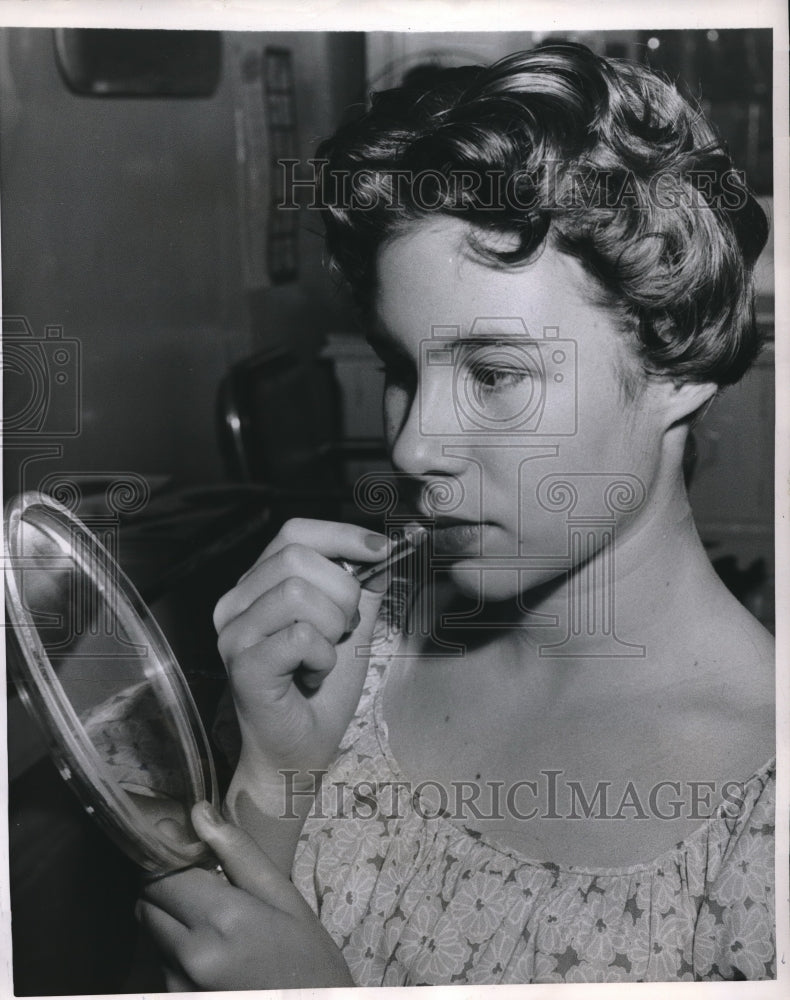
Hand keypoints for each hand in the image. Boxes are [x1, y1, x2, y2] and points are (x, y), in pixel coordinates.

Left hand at [137, 801, 353, 990]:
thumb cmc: (310, 960)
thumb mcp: (287, 900)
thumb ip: (239, 854)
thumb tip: (198, 813)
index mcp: (222, 920)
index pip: (161, 875)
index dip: (171, 859)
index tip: (189, 854)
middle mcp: (191, 956)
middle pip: (147, 905)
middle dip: (167, 890)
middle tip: (204, 889)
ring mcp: (179, 988)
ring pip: (151, 936)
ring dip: (171, 923)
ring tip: (216, 928)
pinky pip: (162, 967)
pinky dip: (178, 954)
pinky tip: (215, 958)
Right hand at [213, 517, 391, 787]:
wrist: (300, 751)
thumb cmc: (320, 691)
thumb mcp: (350, 627)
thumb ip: (363, 586)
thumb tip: (385, 549)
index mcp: (257, 585)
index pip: (294, 532)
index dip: (341, 535)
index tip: (381, 549)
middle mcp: (235, 603)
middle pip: (296, 557)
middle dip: (342, 591)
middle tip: (344, 629)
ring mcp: (234, 634)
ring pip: (297, 593)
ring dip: (331, 628)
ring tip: (324, 655)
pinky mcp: (243, 665)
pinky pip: (299, 637)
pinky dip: (322, 657)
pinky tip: (313, 675)